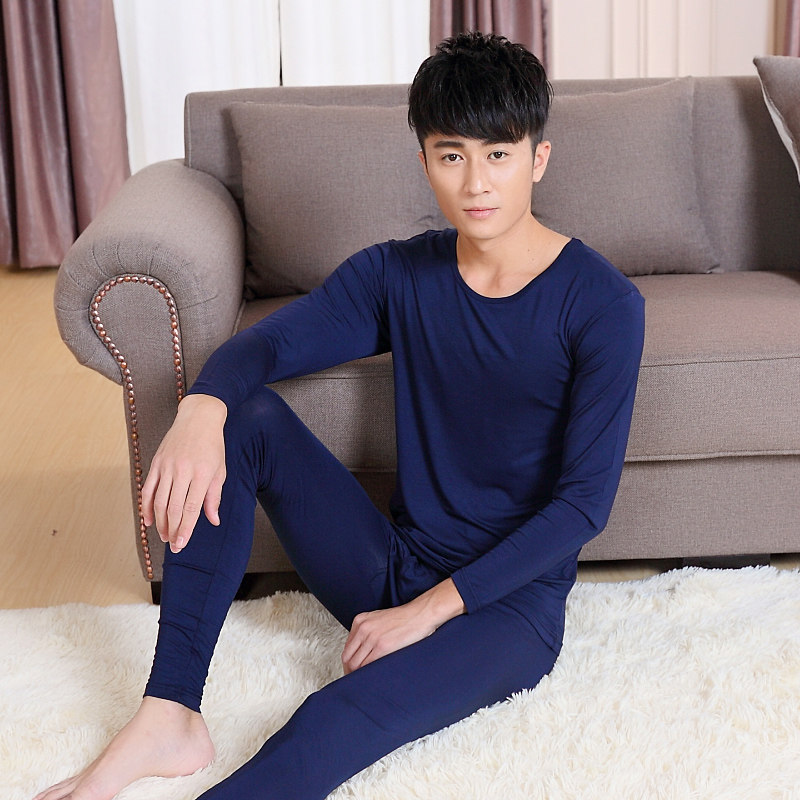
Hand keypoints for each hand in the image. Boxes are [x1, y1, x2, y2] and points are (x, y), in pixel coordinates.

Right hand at [141, 394, 227, 553]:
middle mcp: (183, 470)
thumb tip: (213, 521)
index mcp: (201, 473)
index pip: (191, 508)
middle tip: (173, 545)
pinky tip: (149, 520)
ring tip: (163, 535)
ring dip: (160, 522)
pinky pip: (148, 488)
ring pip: (159, 501)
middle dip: (172, 530)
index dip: (185, 529)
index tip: (181, 545)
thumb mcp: (219, 471)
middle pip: (173, 508)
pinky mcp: (156, 462)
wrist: (198, 418)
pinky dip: (147, 506)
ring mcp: (167, 466)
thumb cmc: (213, 446)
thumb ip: (214, 497)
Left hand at [341, 578, 464, 673]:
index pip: (346, 649)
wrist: (420, 614)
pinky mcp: (383, 647)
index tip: (352, 672)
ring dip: (358, 676)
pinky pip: (368, 666)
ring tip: (365, 683)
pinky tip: (373, 679)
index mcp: (360, 621)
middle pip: (348, 658)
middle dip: (350, 672)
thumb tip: (360, 653)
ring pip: (356, 664)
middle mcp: (363, 628)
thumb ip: (367, 633)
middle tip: (357, 681)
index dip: (348, 664)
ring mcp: (372, 637)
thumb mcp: (378, 620)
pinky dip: (368, 675)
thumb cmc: (404, 619)